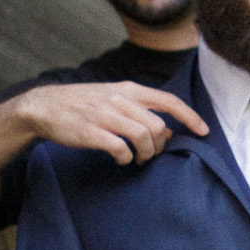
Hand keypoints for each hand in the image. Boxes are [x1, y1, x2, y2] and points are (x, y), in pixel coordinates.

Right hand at [15, 81, 206, 166]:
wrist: (45, 106)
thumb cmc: (84, 104)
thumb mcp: (114, 97)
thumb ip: (140, 110)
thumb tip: (167, 130)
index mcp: (129, 90)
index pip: (169, 101)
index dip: (190, 117)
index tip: (203, 131)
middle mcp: (121, 100)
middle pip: (158, 126)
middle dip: (160, 145)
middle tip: (151, 154)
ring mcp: (106, 115)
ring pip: (144, 137)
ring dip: (146, 154)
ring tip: (137, 159)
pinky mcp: (92, 132)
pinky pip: (121, 148)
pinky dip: (126, 158)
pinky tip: (121, 159)